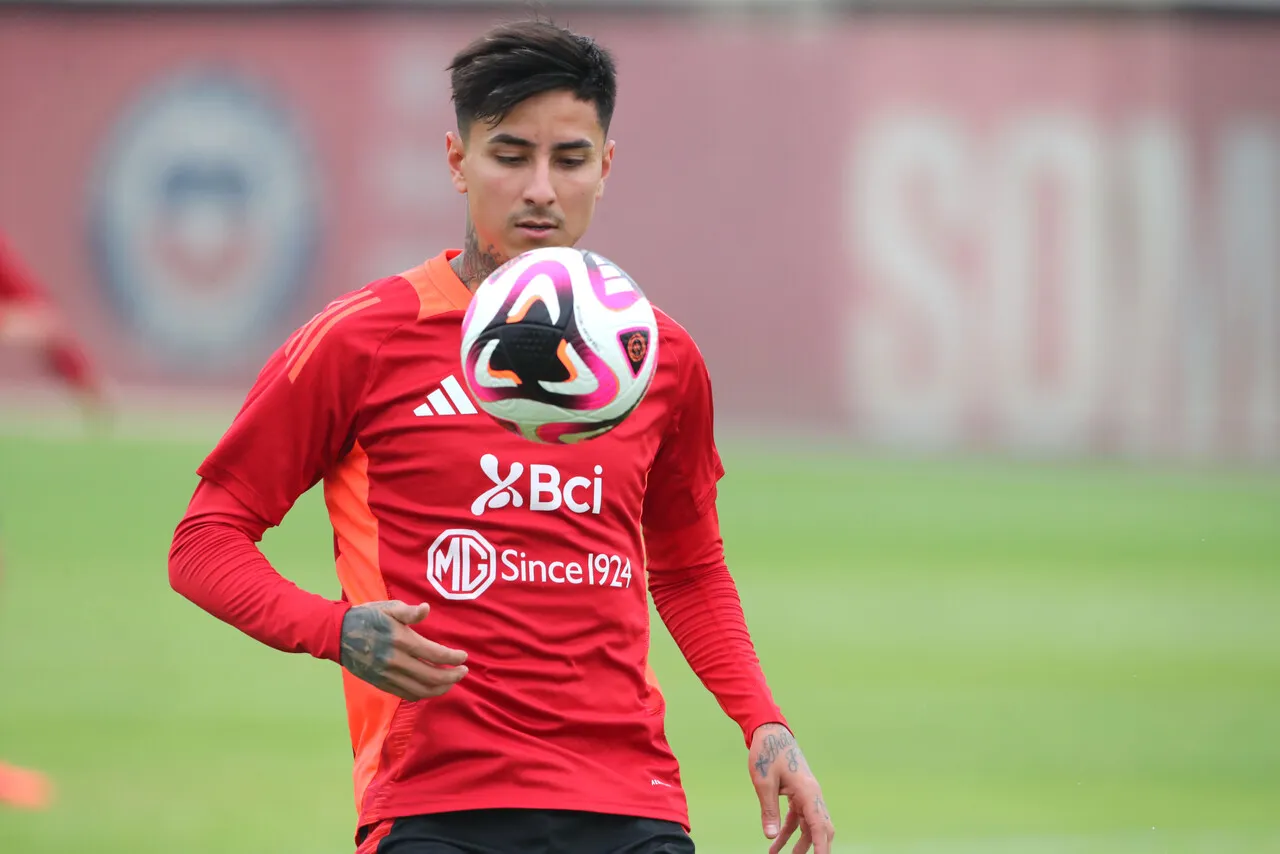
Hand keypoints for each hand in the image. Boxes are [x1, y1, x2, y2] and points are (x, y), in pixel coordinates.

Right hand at [339, 601, 468, 700]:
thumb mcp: (389, 607)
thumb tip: (427, 609)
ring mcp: (388, 675)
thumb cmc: (368, 617)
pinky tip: (431, 688)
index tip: (464, 657)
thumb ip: (409, 611)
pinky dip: (423, 694)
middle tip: (463, 671)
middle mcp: (396, 661)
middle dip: (452, 676)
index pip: (435, 654)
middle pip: (432, 677)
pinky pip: (407, 694)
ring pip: (421, 690)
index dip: (454, 658)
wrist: (338, 634)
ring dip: (441, 688)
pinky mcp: (381, 683)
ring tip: (451, 681)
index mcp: (401, 640)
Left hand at [749, 723, 834, 853]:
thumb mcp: (764, 783)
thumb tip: (770, 836)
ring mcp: (806, 795)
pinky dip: (788, 832)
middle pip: (821, 829)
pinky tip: (775, 845)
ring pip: (808, 826)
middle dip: (816, 848)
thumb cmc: (767, 754)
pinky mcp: (798, 795)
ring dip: (798, 844)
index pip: (819, 826)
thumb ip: (768, 810)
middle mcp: (812, 795)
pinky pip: (797, 819)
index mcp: (808, 792)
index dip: (821, 847)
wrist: (769, 733)